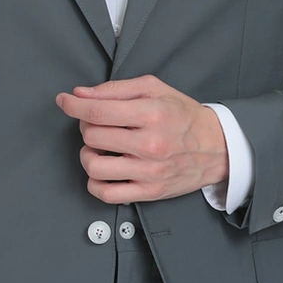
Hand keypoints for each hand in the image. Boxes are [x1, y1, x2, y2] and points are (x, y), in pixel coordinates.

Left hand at [55, 73, 228, 202]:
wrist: (218, 147)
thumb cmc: (185, 116)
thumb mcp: (155, 89)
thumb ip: (115, 89)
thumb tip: (81, 94)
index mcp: (151, 114)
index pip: (98, 111)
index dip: (73, 105)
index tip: (64, 101)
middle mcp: (150, 144)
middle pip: (92, 136)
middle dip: (86, 126)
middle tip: (97, 124)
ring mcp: (149, 171)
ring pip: (93, 165)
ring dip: (88, 154)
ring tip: (100, 148)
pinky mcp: (149, 192)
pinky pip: (106, 193)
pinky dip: (95, 182)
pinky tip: (103, 169)